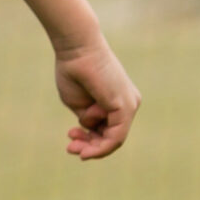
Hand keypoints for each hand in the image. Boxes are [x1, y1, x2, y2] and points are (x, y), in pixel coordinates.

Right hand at [54, 40, 138, 159]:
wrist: (76, 50)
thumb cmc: (74, 72)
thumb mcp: (78, 103)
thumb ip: (87, 119)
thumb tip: (91, 130)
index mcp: (118, 101)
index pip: (108, 130)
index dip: (89, 141)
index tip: (70, 137)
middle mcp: (129, 103)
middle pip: (112, 136)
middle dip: (89, 146)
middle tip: (70, 148)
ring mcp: (129, 105)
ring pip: (114, 139)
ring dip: (93, 148)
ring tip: (73, 148)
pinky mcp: (125, 107)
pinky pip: (116, 136)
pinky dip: (100, 145)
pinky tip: (86, 149)